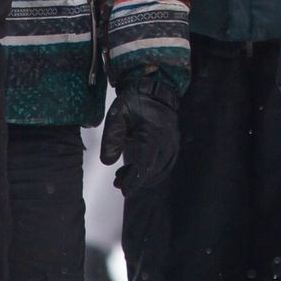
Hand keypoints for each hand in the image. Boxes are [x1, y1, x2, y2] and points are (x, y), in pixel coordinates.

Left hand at [101, 70, 182, 193]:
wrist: (154, 90)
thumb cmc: (134, 102)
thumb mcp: (117, 115)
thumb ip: (111, 138)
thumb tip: (108, 162)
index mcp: (153, 136)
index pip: (145, 166)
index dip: (134, 180)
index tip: (124, 190)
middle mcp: (167, 143)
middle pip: (152, 172)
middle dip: (135, 180)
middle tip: (117, 183)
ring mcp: (172, 145)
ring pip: (159, 171)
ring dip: (142, 177)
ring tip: (121, 176)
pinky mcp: (173, 146)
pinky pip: (164, 165)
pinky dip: (150, 171)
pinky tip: (135, 168)